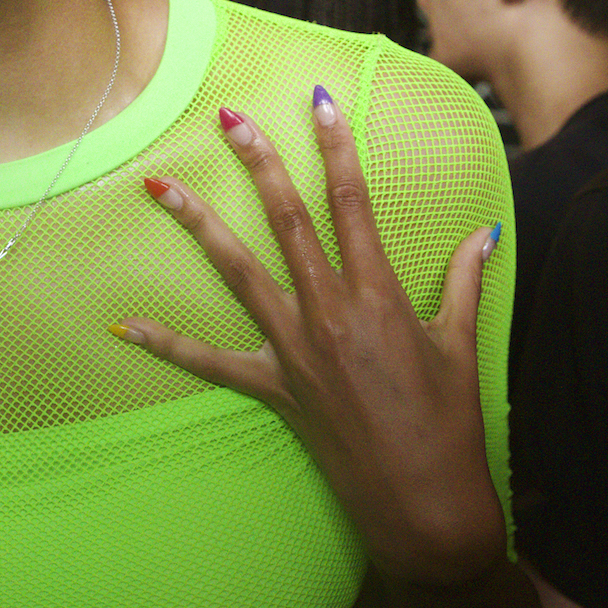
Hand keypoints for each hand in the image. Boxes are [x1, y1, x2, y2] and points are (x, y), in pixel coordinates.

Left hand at [112, 89, 506, 586]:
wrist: (425, 505)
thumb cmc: (449, 424)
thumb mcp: (460, 345)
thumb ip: (466, 281)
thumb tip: (485, 233)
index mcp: (379, 295)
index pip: (352, 204)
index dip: (337, 148)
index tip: (320, 103)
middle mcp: (330, 312)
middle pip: (287, 221)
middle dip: (260, 163)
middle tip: (230, 118)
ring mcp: (295, 350)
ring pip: (238, 271)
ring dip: (200, 224)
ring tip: (161, 186)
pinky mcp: (273, 389)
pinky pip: (209, 363)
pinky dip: (165, 343)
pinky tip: (123, 324)